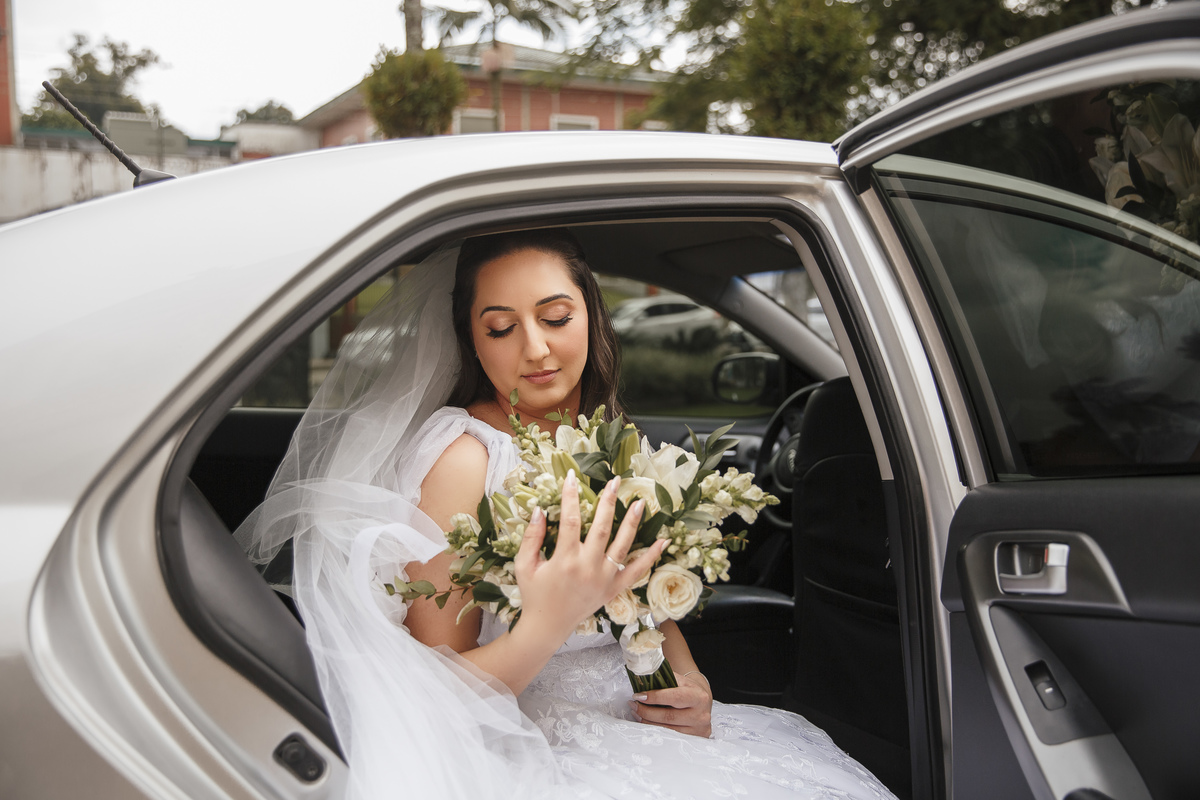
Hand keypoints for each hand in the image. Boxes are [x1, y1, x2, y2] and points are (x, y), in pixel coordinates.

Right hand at [514, 472, 665, 642]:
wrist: (547, 626)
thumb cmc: (534, 594)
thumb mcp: (524, 565)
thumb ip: (531, 537)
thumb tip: (540, 510)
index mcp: (564, 560)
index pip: (571, 519)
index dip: (571, 496)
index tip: (571, 477)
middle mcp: (587, 567)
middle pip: (602, 527)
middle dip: (608, 502)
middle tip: (615, 482)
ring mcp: (604, 579)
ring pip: (622, 545)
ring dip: (633, 522)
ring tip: (641, 502)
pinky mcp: (613, 589)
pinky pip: (636, 571)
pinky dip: (651, 556)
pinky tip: (663, 541)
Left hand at [630, 672, 712, 737]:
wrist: (702, 702)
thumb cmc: (688, 689)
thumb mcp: (681, 680)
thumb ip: (664, 678)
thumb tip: (642, 676)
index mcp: (699, 697)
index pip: (675, 697)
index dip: (655, 697)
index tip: (638, 696)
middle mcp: (701, 715)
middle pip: (669, 716)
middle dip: (647, 711)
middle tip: (633, 704)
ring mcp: (698, 729)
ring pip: (667, 729)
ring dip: (647, 721)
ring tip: (636, 712)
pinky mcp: (694, 739)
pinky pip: (669, 737)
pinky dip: (655, 729)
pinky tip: (646, 722)